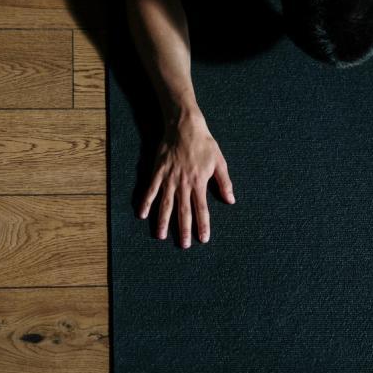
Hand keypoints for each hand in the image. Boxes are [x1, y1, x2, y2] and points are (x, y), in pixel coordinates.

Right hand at [138, 115, 234, 247]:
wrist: (184, 127)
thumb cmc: (204, 144)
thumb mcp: (219, 162)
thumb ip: (224, 183)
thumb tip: (231, 200)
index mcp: (199, 183)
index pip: (201, 209)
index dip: (202, 225)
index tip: (203, 239)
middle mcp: (183, 184)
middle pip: (183, 211)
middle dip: (183, 229)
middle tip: (183, 245)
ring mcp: (168, 179)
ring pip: (165, 204)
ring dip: (163, 221)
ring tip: (160, 236)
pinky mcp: (157, 172)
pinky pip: (150, 190)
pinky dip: (145, 202)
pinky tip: (142, 214)